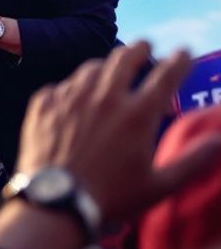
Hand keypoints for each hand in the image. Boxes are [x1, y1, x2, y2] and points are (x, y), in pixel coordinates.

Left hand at [16, 43, 220, 225]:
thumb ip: (193, 160)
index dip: (179, 61)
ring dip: (105, 66)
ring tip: (109, 70)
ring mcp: (70, 97)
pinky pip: (61, 86)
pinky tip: (74, 95)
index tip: (184, 52)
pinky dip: (72, 88)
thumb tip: (219, 140)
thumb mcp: (160, 185)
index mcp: (137, 114)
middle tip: (145, 46)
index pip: (166, 75)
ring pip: (91, 68)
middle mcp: (104, 98)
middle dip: (139, 48)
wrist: (54, 202)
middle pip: (124, 58)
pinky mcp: (44, 104)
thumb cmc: (111, 197)